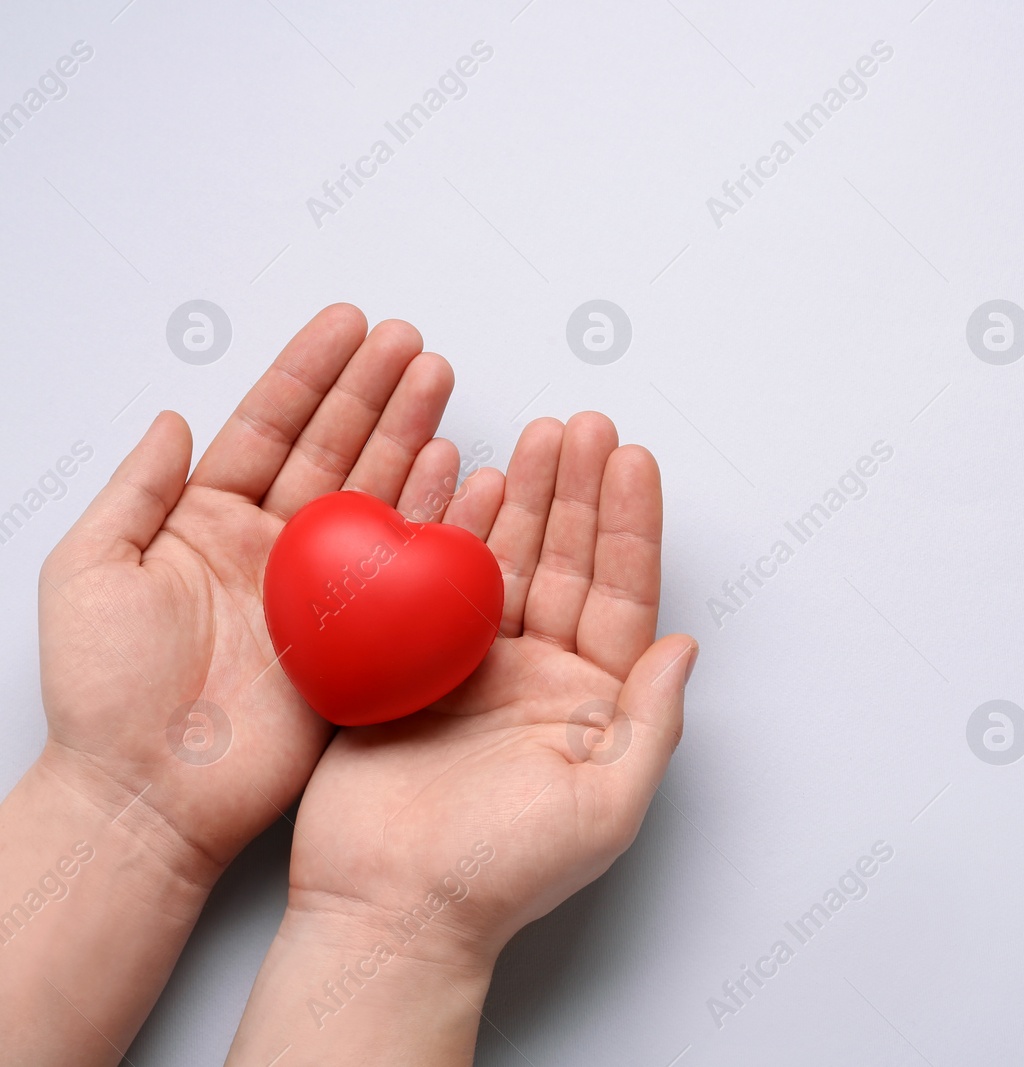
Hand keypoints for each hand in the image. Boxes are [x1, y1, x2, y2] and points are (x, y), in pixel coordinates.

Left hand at [38, 304, 459, 881]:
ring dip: (411, 437)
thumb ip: (135, 490)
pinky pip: (407, 569)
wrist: (150, 796)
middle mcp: (274, 548)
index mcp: (208, 522)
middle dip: (375, 391)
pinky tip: (457, 474)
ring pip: (377, 496)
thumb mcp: (90, 571)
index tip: (351, 325)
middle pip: (334, 449)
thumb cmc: (105, 694)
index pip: (269, 428)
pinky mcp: (361, 640)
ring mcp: (323, 591)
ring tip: (441, 384)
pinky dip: (436, 520)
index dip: (310, 373)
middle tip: (413, 344)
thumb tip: (171, 418)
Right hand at [226, 413, 694, 1065]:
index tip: (634, 459)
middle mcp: (537, 675)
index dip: (630, 525)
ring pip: (502, 562)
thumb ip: (652, 723)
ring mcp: (470, 667)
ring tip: (535, 436)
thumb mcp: (607, 806)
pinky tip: (459, 483)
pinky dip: (444, 532)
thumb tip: (687, 647)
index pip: (621, 593)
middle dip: (576, 492)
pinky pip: (429, 585)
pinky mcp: (406, 668)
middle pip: (564, 562)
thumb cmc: (504, 876)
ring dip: (519, 498)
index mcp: (592, 701)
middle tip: (583, 425)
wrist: (391, 914)